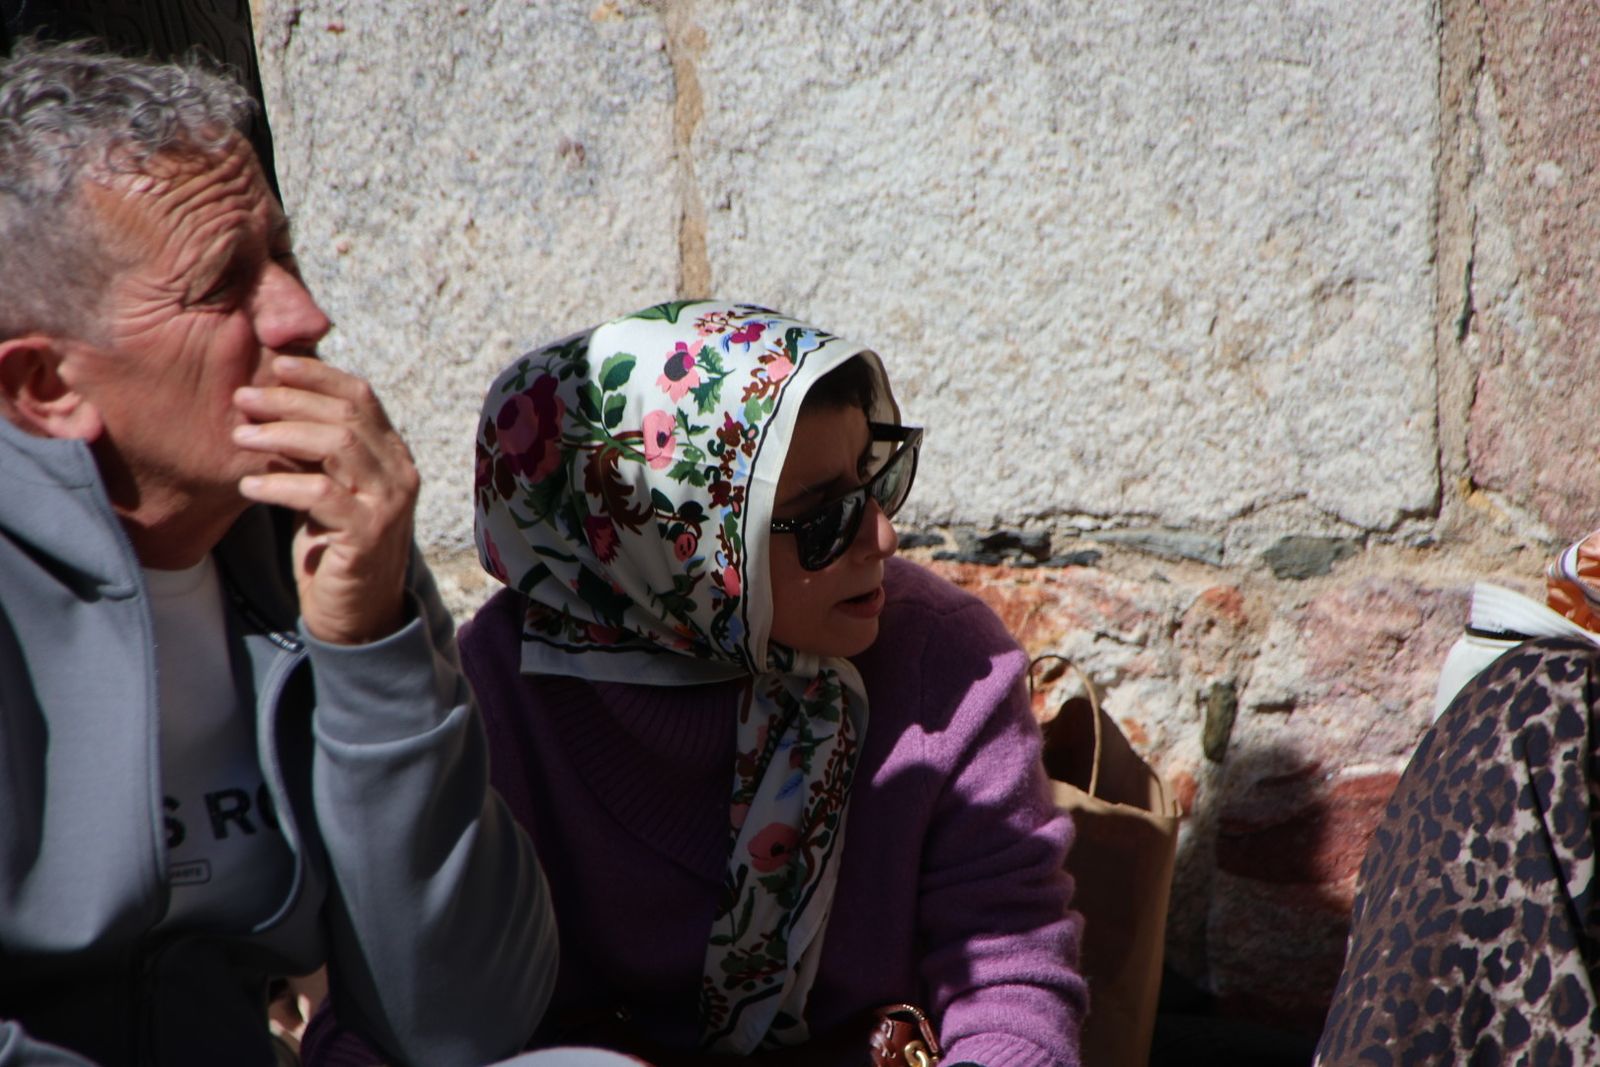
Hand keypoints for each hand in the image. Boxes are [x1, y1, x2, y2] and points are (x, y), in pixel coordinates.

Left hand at [233, 355, 419, 643]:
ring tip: (239, 437)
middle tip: (242, 398)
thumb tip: (270, 398)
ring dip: (282, 435)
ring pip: (339, 445)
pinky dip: (280, 484)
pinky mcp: (369, 535)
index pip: (361, 396)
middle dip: (290, 400)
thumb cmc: (332, 546)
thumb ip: (312, 449)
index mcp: (392, 454)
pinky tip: (248, 485)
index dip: (319, 374)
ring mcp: (389, 503)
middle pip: (347, 415)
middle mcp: (400, 472)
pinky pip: (321, 495)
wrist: (355, 613)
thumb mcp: (324, 486)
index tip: (275, 361)